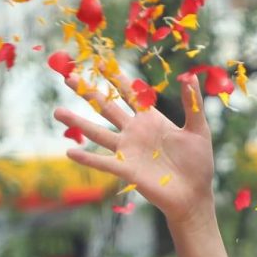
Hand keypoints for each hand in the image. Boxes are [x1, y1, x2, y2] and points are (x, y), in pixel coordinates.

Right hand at [54, 71, 214, 226]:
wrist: (194, 195)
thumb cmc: (198, 164)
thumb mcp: (198, 129)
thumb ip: (193, 104)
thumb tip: (190, 76)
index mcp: (151, 119)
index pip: (129, 93)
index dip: (114, 77)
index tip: (99, 61)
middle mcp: (134, 132)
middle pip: (106, 107)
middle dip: (87, 92)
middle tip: (67, 76)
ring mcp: (128, 151)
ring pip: (97, 132)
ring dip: (77, 122)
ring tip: (57, 112)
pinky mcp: (127, 170)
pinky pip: (103, 162)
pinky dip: (87, 158)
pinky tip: (70, 152)